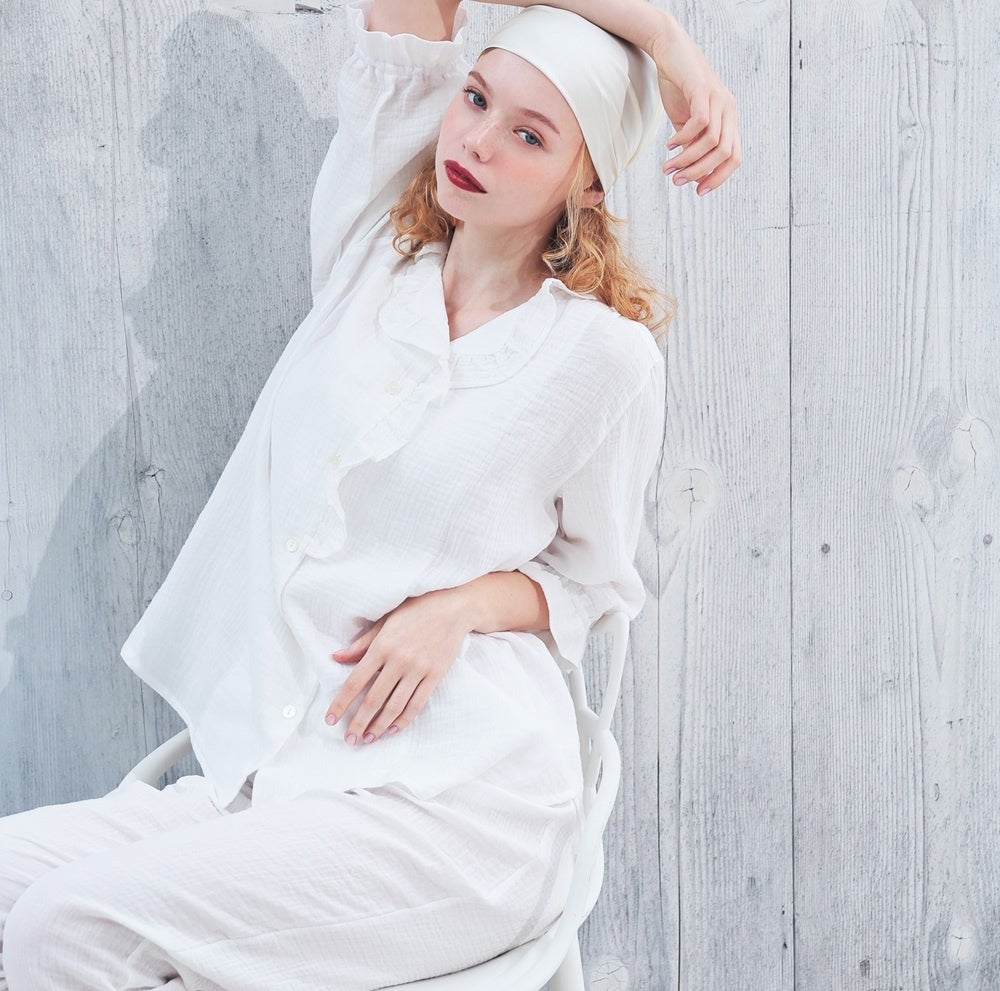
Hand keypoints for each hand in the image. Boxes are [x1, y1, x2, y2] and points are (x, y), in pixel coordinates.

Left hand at [324, 589, 469, 744]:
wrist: (453, 607)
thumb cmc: (416, 610)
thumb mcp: (385, 621)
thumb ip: (361, 643)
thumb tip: (336, 657)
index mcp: (382, 646)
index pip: (355, 682)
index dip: (341, 703)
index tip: (331, 719)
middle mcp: (399, 660)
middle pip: (373, 700)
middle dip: (358, 723)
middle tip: (349, 739)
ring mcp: (418, 670)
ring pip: (395, 706)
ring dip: (379, 726)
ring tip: (368, 738)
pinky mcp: (435, 675)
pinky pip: (417, 703)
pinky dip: (404, 719)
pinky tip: (393, 728)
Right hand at [650, 26, 741, 195]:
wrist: (671, 51)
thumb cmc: (679, 87)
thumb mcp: (685, 121)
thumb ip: (691, 144)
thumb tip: (690, 173)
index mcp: (729, 120)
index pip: (733, 157)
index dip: (718, 177)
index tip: (697, 190)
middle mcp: (729, 110)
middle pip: (725, 154)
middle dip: (699, 172)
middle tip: (676, 181)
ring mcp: (719, 99)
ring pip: (711, 142)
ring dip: (688, 160)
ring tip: (668, 167)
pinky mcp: (703, 90)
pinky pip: (699, 123)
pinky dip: (683, 139)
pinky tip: (668, 145)